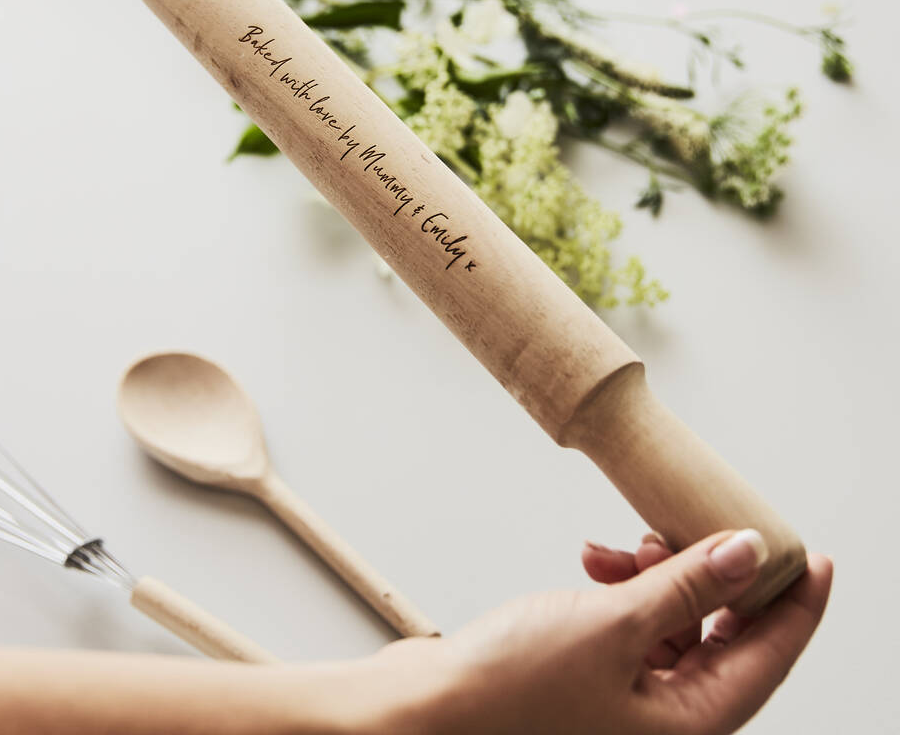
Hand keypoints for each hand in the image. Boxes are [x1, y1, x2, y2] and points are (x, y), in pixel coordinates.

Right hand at [373, 529, 831, 733]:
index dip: (795, 603)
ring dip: (653, 573)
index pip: (768, 656)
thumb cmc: (510, 692)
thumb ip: (686, 586)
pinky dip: (620, 588)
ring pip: (673, 622)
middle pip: (721, 635)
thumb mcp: (614, 626)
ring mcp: (628, 698)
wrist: (430, 709)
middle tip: (699, 526)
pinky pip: (632, 623)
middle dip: (708, 575)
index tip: (812, 556)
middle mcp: (665, 718)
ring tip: (620, 547)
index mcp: (688, 726)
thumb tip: (747, 554)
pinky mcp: (594, 674)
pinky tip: (593, 564)